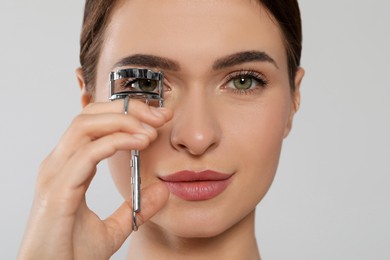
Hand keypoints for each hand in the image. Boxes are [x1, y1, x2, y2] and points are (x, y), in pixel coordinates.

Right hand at [18, 100, 171, 259]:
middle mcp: (59, 164)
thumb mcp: (114, 228)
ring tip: (152, 130)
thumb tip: (162, 191)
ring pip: (85, 126)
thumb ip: (137, 208)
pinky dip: (116, 141)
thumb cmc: (71, 255)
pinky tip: (139, 143)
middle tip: (159, 117)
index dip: (127, 115)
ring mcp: (55, 174)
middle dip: (127, 109)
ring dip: (123, 121)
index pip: (95, 125)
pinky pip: (87, 152)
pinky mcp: (58, 190)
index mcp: (69, 168)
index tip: (158, 120)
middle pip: (89, 115)